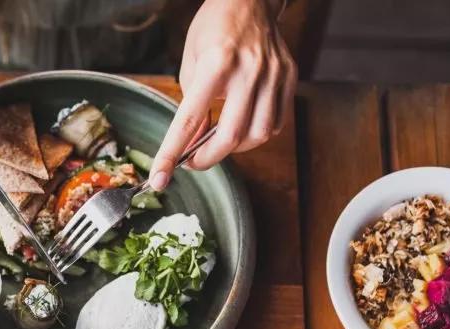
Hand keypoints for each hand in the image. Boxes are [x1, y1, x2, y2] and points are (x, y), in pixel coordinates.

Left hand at [150, 0, 296, 189]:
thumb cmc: (214, 29)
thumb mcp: (190, 64)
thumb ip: (192, 106)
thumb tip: (193, 144)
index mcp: (216, 63)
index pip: (189, 120)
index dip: (172, 154)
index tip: (160, 177)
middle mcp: (249, 70)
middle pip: (230, 136)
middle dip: (208, 158)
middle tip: (194, 160)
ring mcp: (273, 74)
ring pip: (258, 135)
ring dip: (235, 148)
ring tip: (220, 140)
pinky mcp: (289, 77)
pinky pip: (276, 123)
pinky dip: (257, 134)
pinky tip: (244, 126)